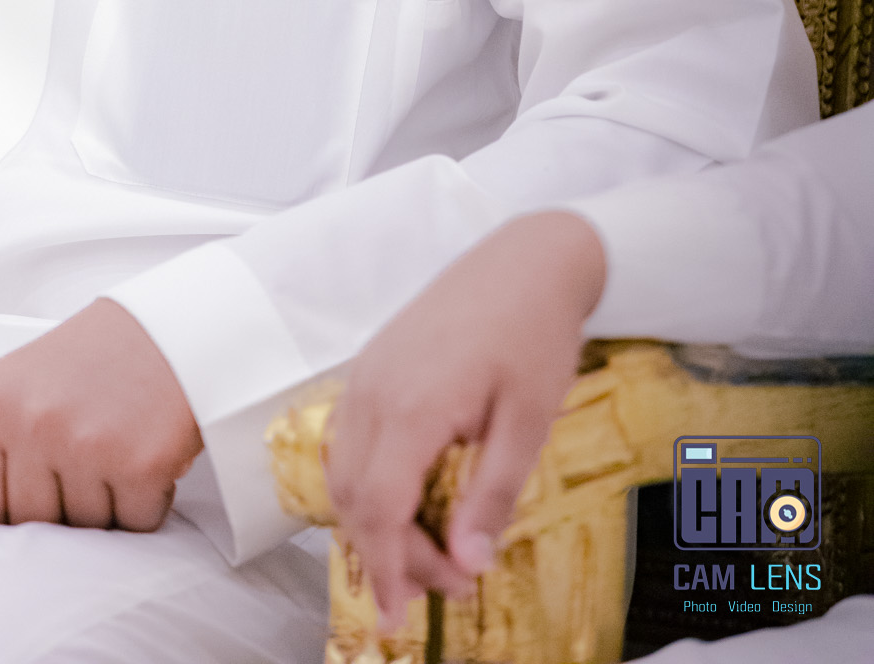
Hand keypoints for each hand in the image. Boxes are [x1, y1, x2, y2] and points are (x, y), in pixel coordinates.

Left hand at [0, 297, 202, 531]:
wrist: (172, 326)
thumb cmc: (89, 361)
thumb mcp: (14, 389)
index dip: (11, 509)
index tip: (40, 480)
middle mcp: (31, 422)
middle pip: (31, 526)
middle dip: (62, 507)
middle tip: (88, 457)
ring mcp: (84, 443)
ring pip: (83, 531)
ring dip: (106, 506)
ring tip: (118, 450)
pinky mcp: (138, 463)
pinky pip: (133, 526)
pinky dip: (146, 504)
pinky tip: (148, 458)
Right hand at [325, 211, 606, 626]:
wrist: (524, 258)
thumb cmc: (532, 332)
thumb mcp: (529, 421)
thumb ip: (492, 494)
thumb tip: (467, 563)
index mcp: (411, 406)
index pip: (378, 508)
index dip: (386, 569)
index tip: (400, 618)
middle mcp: (373, 390)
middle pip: (354, 496)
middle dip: (388, 555)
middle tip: (444, 586)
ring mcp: (366, 374)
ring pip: (344, 469)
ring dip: (374, 521)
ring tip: (425, 554)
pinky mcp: (372, 365)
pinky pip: (348, 438)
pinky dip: (366, 483)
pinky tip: (404, 500)